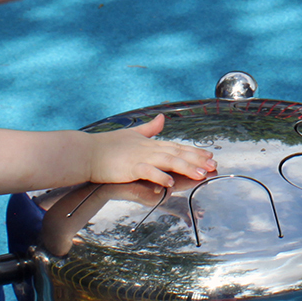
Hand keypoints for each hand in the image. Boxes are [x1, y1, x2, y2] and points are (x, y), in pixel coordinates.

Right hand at [87, 113, 216, 188]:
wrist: (88, 152)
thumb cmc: (107, 146)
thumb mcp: (132, 134)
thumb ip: (149, 128)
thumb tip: (161, 118)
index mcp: (150, 143)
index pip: (177, 146)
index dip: (194, 151)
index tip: (209, 156)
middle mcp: (148, 148)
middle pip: (177, 153)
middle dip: (197, 160)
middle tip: (213, 165)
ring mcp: (140, 157)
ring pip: (168, 161)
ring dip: (185, 167)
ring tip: (200, 174)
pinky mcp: (130, 166)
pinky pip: (148, 171)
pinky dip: (159, 176)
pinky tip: (169, 182)